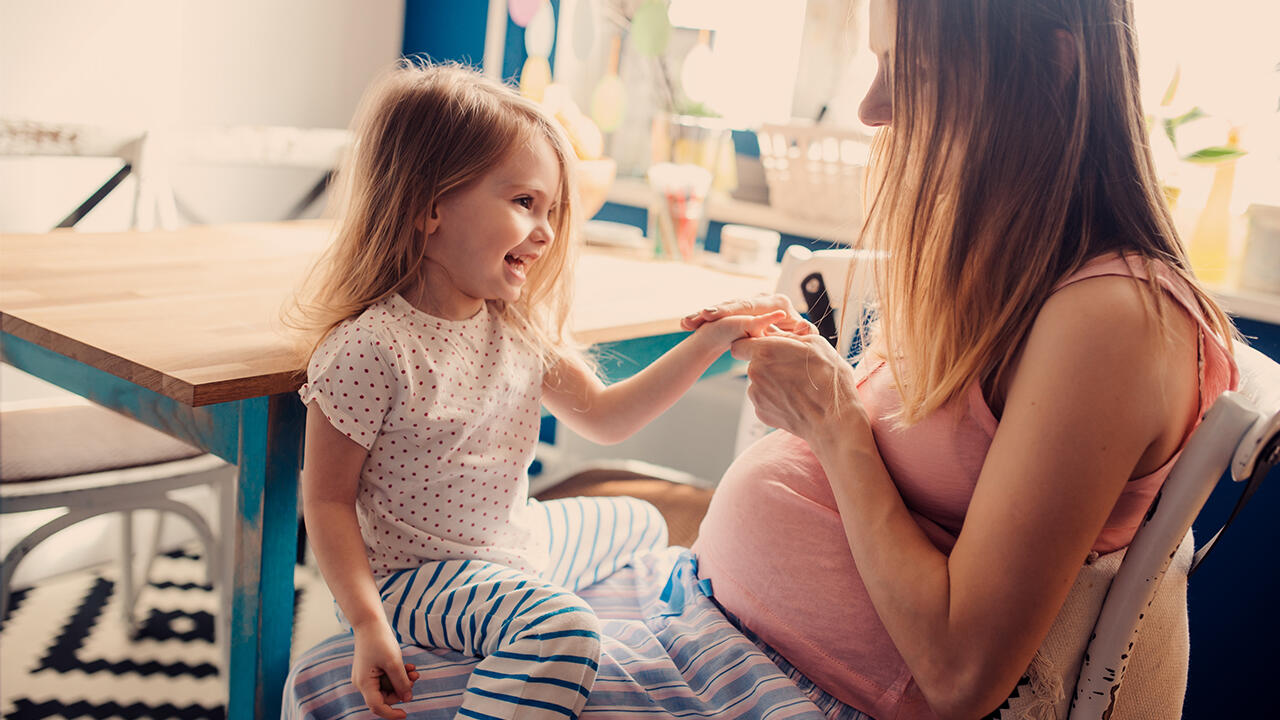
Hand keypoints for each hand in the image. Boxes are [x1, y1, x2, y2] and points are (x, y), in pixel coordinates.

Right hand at [351, 620, 418, 719]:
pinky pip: (386, 678)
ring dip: (402, 680)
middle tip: (415, 676)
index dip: (391, 713)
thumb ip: (401, 682)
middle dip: (402, 689)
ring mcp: (366, 676)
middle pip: (385, 697)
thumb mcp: (394, 663)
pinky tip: (409, 666)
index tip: (405, 714)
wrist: (370, 622)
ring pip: (388, 686)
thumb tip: (407, 699)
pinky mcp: (371, 670)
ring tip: (414, 670)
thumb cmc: (380, 640)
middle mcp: (363, 683)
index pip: (377, 707)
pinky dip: (397, 674)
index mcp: (364, 684)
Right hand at [682, 294, 815, 335]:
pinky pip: (717, 316)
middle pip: (733, 304)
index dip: (730, 310)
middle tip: (700, 316)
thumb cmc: (799, 335)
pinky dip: (702, 319)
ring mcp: (745, 305)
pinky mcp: (736, 312)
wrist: (794, 335)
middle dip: (714, 310)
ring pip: (722, 308)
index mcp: (775, 301)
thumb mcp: (804, 334)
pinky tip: (687, 323)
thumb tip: (804, 328)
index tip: (712, 315)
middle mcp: (758, 299)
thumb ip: (805, 332)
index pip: (750, 305)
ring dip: (703, 315)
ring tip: (688, 322)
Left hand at [730, 330, 867, 444]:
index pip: (739, 344)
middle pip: (752, 364)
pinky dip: (775, 399)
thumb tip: (773, 330)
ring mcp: (756, 395)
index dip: (750, 345)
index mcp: (765, 351)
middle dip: (768, 363)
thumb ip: (787, 335)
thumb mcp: (814, 343)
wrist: (832, 417)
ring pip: (758, 383)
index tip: (765, 347)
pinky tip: (794, 401)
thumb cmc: (828, 377)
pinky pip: (764, 400)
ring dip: (772, 382)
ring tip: (797, 387)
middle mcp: (754, 372)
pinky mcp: (761, 413)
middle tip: (793, 368)